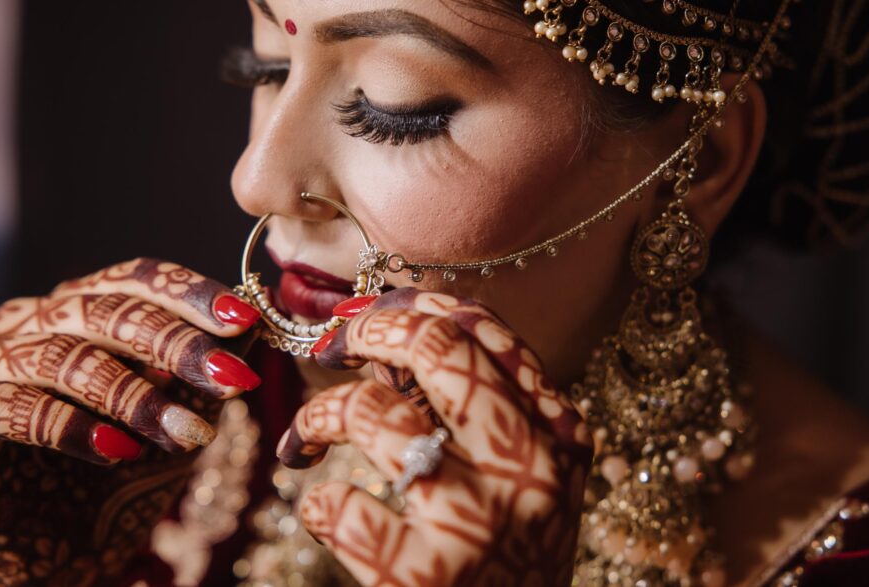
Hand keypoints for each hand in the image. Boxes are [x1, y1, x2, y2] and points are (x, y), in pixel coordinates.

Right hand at [0, 258, 262, 585]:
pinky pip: (7, 407)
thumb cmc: (124, 476)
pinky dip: (69, 426)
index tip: (243, 321)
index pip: (135, 280)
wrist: (63, 557)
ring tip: (187, 432)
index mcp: (79, 306)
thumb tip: (257, 320)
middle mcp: (27, 323)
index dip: (190, 294)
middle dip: (174, 344)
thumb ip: (207, 368)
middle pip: (103, 311)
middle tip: (230, 378)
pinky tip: (116, 451)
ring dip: (132, 396)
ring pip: (60, 356)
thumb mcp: (180, 415)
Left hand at [277, 288, 591, 585]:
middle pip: (438, 347)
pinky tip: (321, 510)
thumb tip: (387, 337)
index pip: (487, 334)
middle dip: (370, 328)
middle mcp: (533, 469)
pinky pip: (337, 503)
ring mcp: (480, 522)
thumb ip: (476, 412)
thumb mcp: (521, 483)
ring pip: (373, 412)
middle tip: (334, 344)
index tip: (371, 314)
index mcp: (561, 438)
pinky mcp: (425, 577)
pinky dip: (313, 499)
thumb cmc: (506, 567)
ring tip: (307, 438)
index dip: (416, 308)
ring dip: (322, 412)